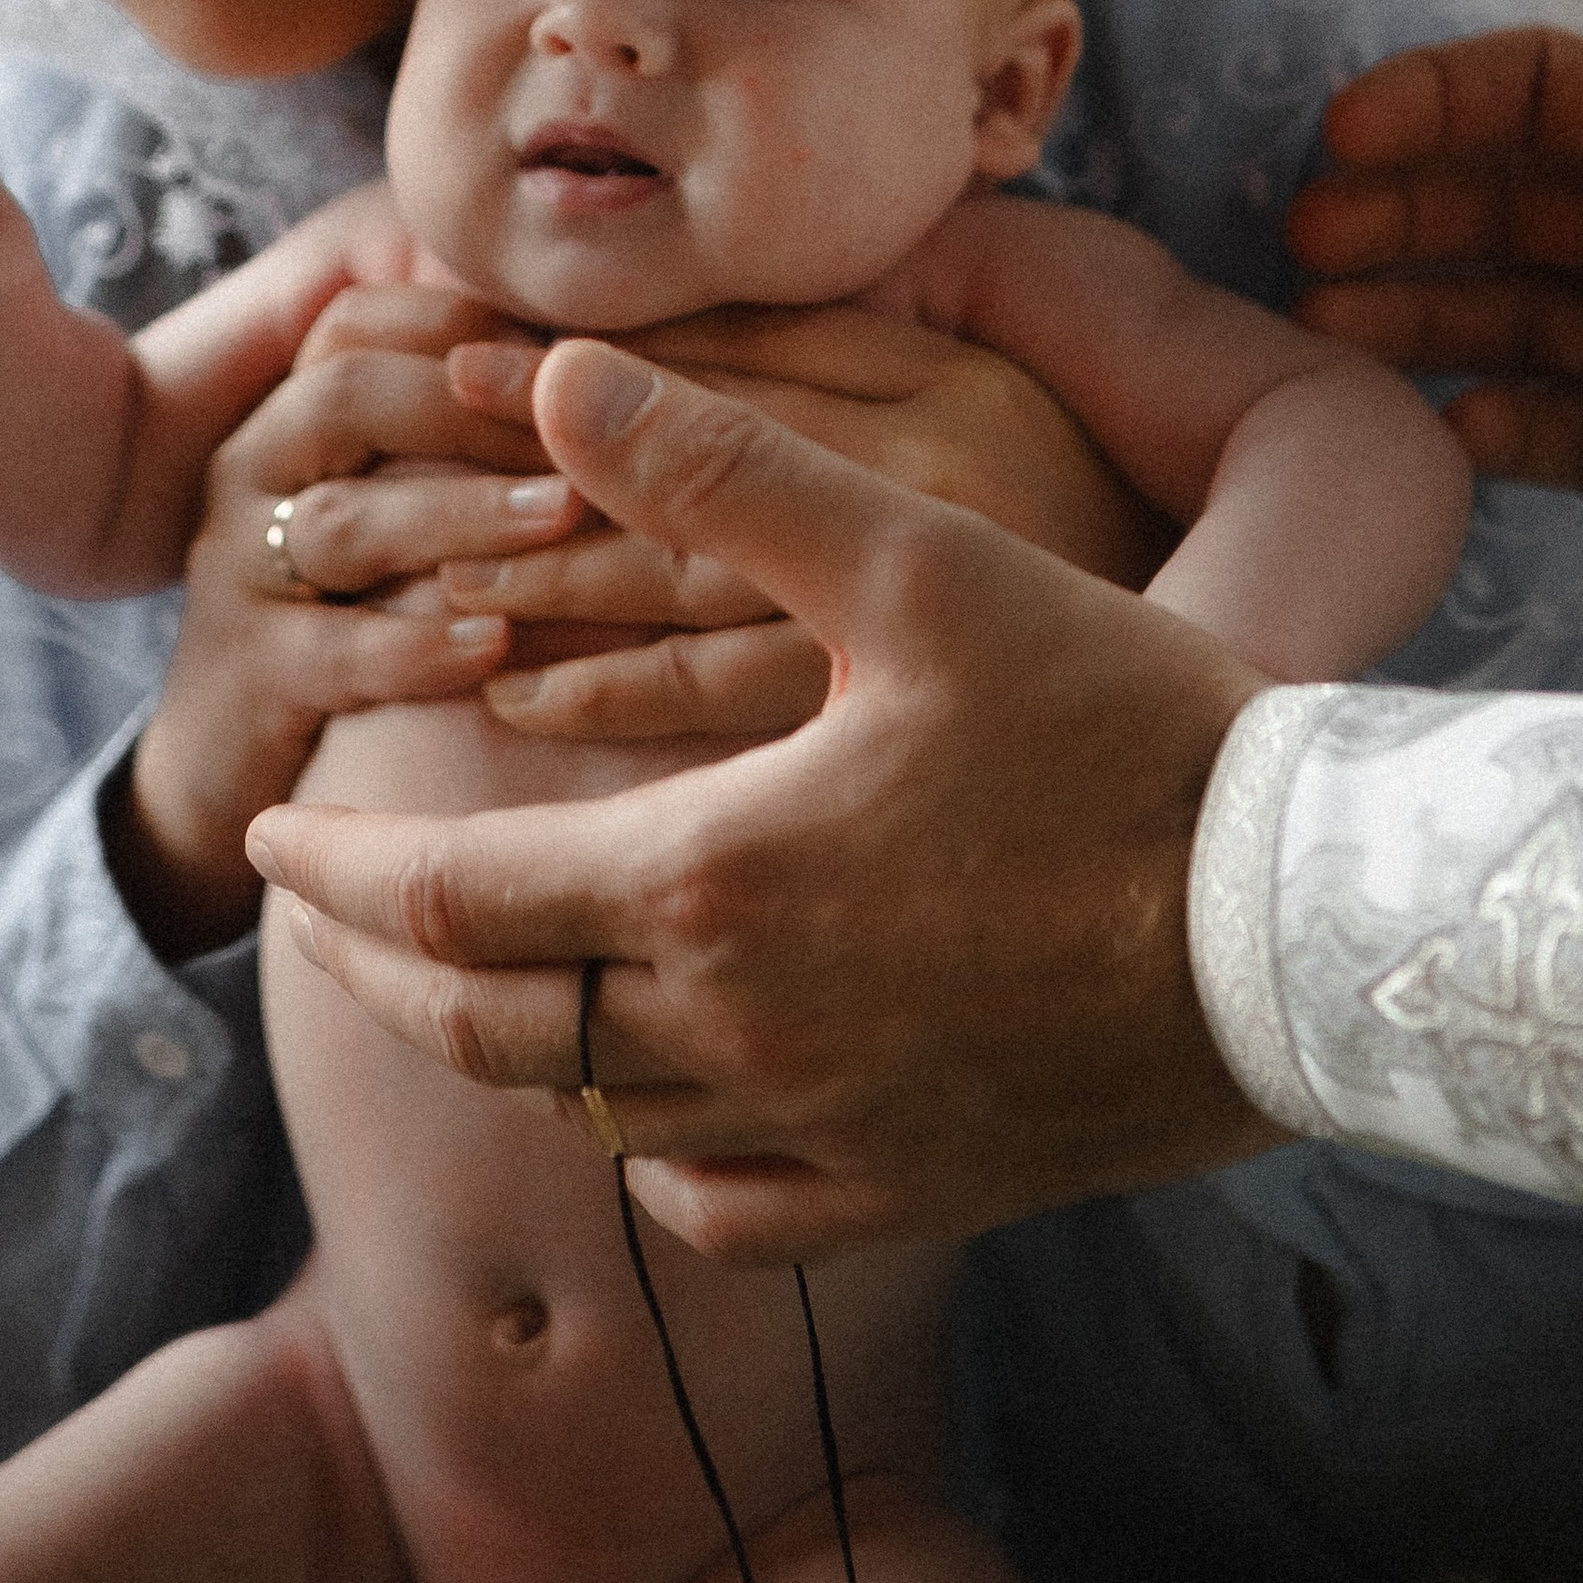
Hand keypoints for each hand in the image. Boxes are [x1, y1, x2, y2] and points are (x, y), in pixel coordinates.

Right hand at [113, 285, 579, 957]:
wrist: (239, 759)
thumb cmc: (373, 601)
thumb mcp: (414, 494)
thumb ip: (485, 428)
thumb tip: (628, 363)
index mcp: (300, 406)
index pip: (366, 319)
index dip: (474, 324)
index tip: (584, 350)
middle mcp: (257, 467)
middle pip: (348, 393)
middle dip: (476, 406)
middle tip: (594, 429)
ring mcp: (240, 572)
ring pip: (341, 519)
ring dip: (461, 512)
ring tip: (563, 516)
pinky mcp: (245, 677)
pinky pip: (329, 649)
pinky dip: (419, 645)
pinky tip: (500, 644)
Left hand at [246, 337, 1275, 1258]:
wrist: (1308, 920)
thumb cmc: (1120, 721)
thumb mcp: (920, 560)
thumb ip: (720, 469)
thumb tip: (550, 372)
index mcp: (711, 876)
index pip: (445, 898)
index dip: (336, 863)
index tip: (273, 828)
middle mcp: (738, 1032)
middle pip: (483, 1028)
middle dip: (377, 961)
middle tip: (320, 908)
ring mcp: (825, 1127)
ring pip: (595, 1116)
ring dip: (509, 1041)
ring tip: (484, 964)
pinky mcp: (916, 1185)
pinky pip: (723, 1210)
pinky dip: (654, 1157)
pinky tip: (659, 1102)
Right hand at [1289, 0, 1582, 643]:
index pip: (1530, 89)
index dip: (1432, 101)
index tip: (1345, 132)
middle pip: (1489, 199)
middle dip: (1389, 208)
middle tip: (1302, 240)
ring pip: (1499, 318)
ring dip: (1408, 317)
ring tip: (1325, 336)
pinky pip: (1554, 440)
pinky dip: (1489, 433)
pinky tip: (1444, 429)